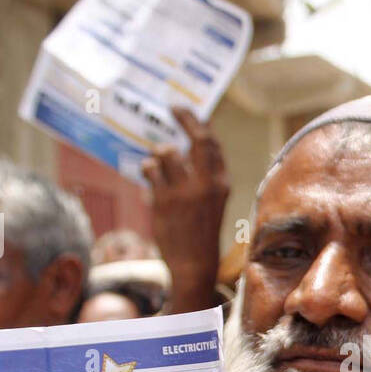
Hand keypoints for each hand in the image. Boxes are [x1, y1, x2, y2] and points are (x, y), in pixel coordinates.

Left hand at [142, 107, 227, 311]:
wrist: (193, 263)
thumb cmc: (200, 231)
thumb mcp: (212, 202)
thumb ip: (204, 175)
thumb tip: (187, 145)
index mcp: (222, 184)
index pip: (212, 145)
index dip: (199, 123)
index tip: (188, 112)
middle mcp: (207, 184)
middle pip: (197, 139)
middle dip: (185, 117)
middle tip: (174, 108)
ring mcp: (185, 191)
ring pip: (167, 152)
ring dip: (158, 154)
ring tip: (157, 164)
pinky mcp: (164, 200)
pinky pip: (151, 169)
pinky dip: (148, 169)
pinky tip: (149, 176)